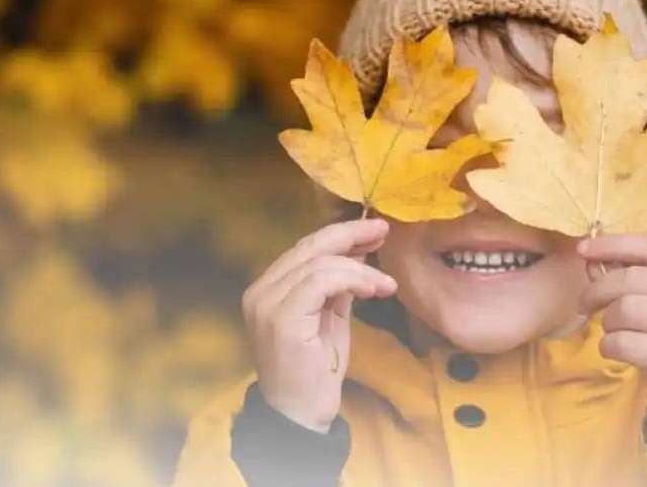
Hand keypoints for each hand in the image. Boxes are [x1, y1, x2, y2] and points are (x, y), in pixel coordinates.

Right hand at [241, 218, 396, 431]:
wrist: (301, 413)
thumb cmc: (317, 370)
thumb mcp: (331, 317)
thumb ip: (338, 285)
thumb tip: (359, 251)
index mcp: (269, 288)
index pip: (305, 248)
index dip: (342, 235)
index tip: (374, 232)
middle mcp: (261, 291)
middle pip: (309, 246)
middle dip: (351, 235)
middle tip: (383, 232)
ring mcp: (266, 303)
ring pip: (319, 263)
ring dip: (361, 269)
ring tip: (386, 284)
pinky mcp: (281, 318)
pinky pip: (320, 281)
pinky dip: (353, 279)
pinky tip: (374, 290)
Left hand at [577, 233, 646, 422]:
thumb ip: (639, 275)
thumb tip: (590, 258)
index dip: (612, 244)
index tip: (582, 249)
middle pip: (631, 280)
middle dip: (598, 290)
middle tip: (585, 304)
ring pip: (625, 310)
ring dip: (607, 322)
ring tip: (613, 331)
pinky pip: (623, 342)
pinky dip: (608, 345)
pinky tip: (615, 350)